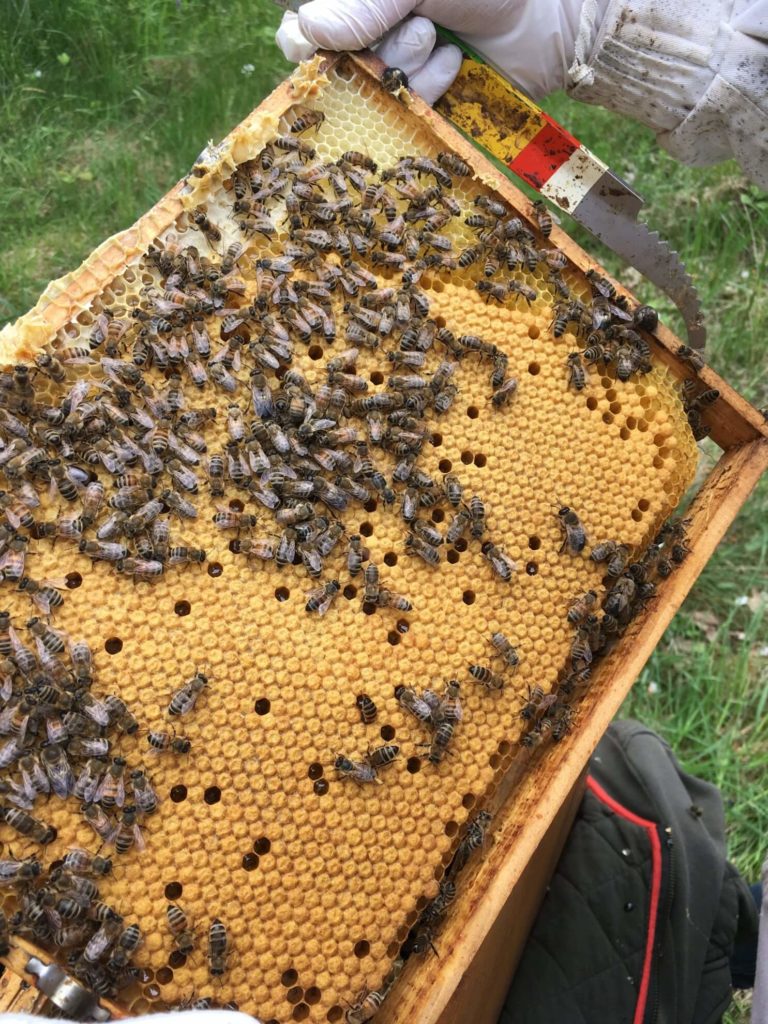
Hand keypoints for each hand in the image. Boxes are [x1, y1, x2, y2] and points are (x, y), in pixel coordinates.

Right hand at [275, 0, 587, 102]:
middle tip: (419, 29)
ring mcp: (393, 75)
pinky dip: (424, 93)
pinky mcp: (419, 108)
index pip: (302, 25)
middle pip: (331, 64)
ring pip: (367, 93)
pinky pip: (400, 117)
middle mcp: (368, 37)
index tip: (315, 43)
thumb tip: (308, 30)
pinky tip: (454, 66)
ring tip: (439, 42)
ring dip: (402, 69)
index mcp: (363, 5)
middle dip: (370, 50)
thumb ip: (366, 6)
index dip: (302, 38)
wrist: (546, 21)